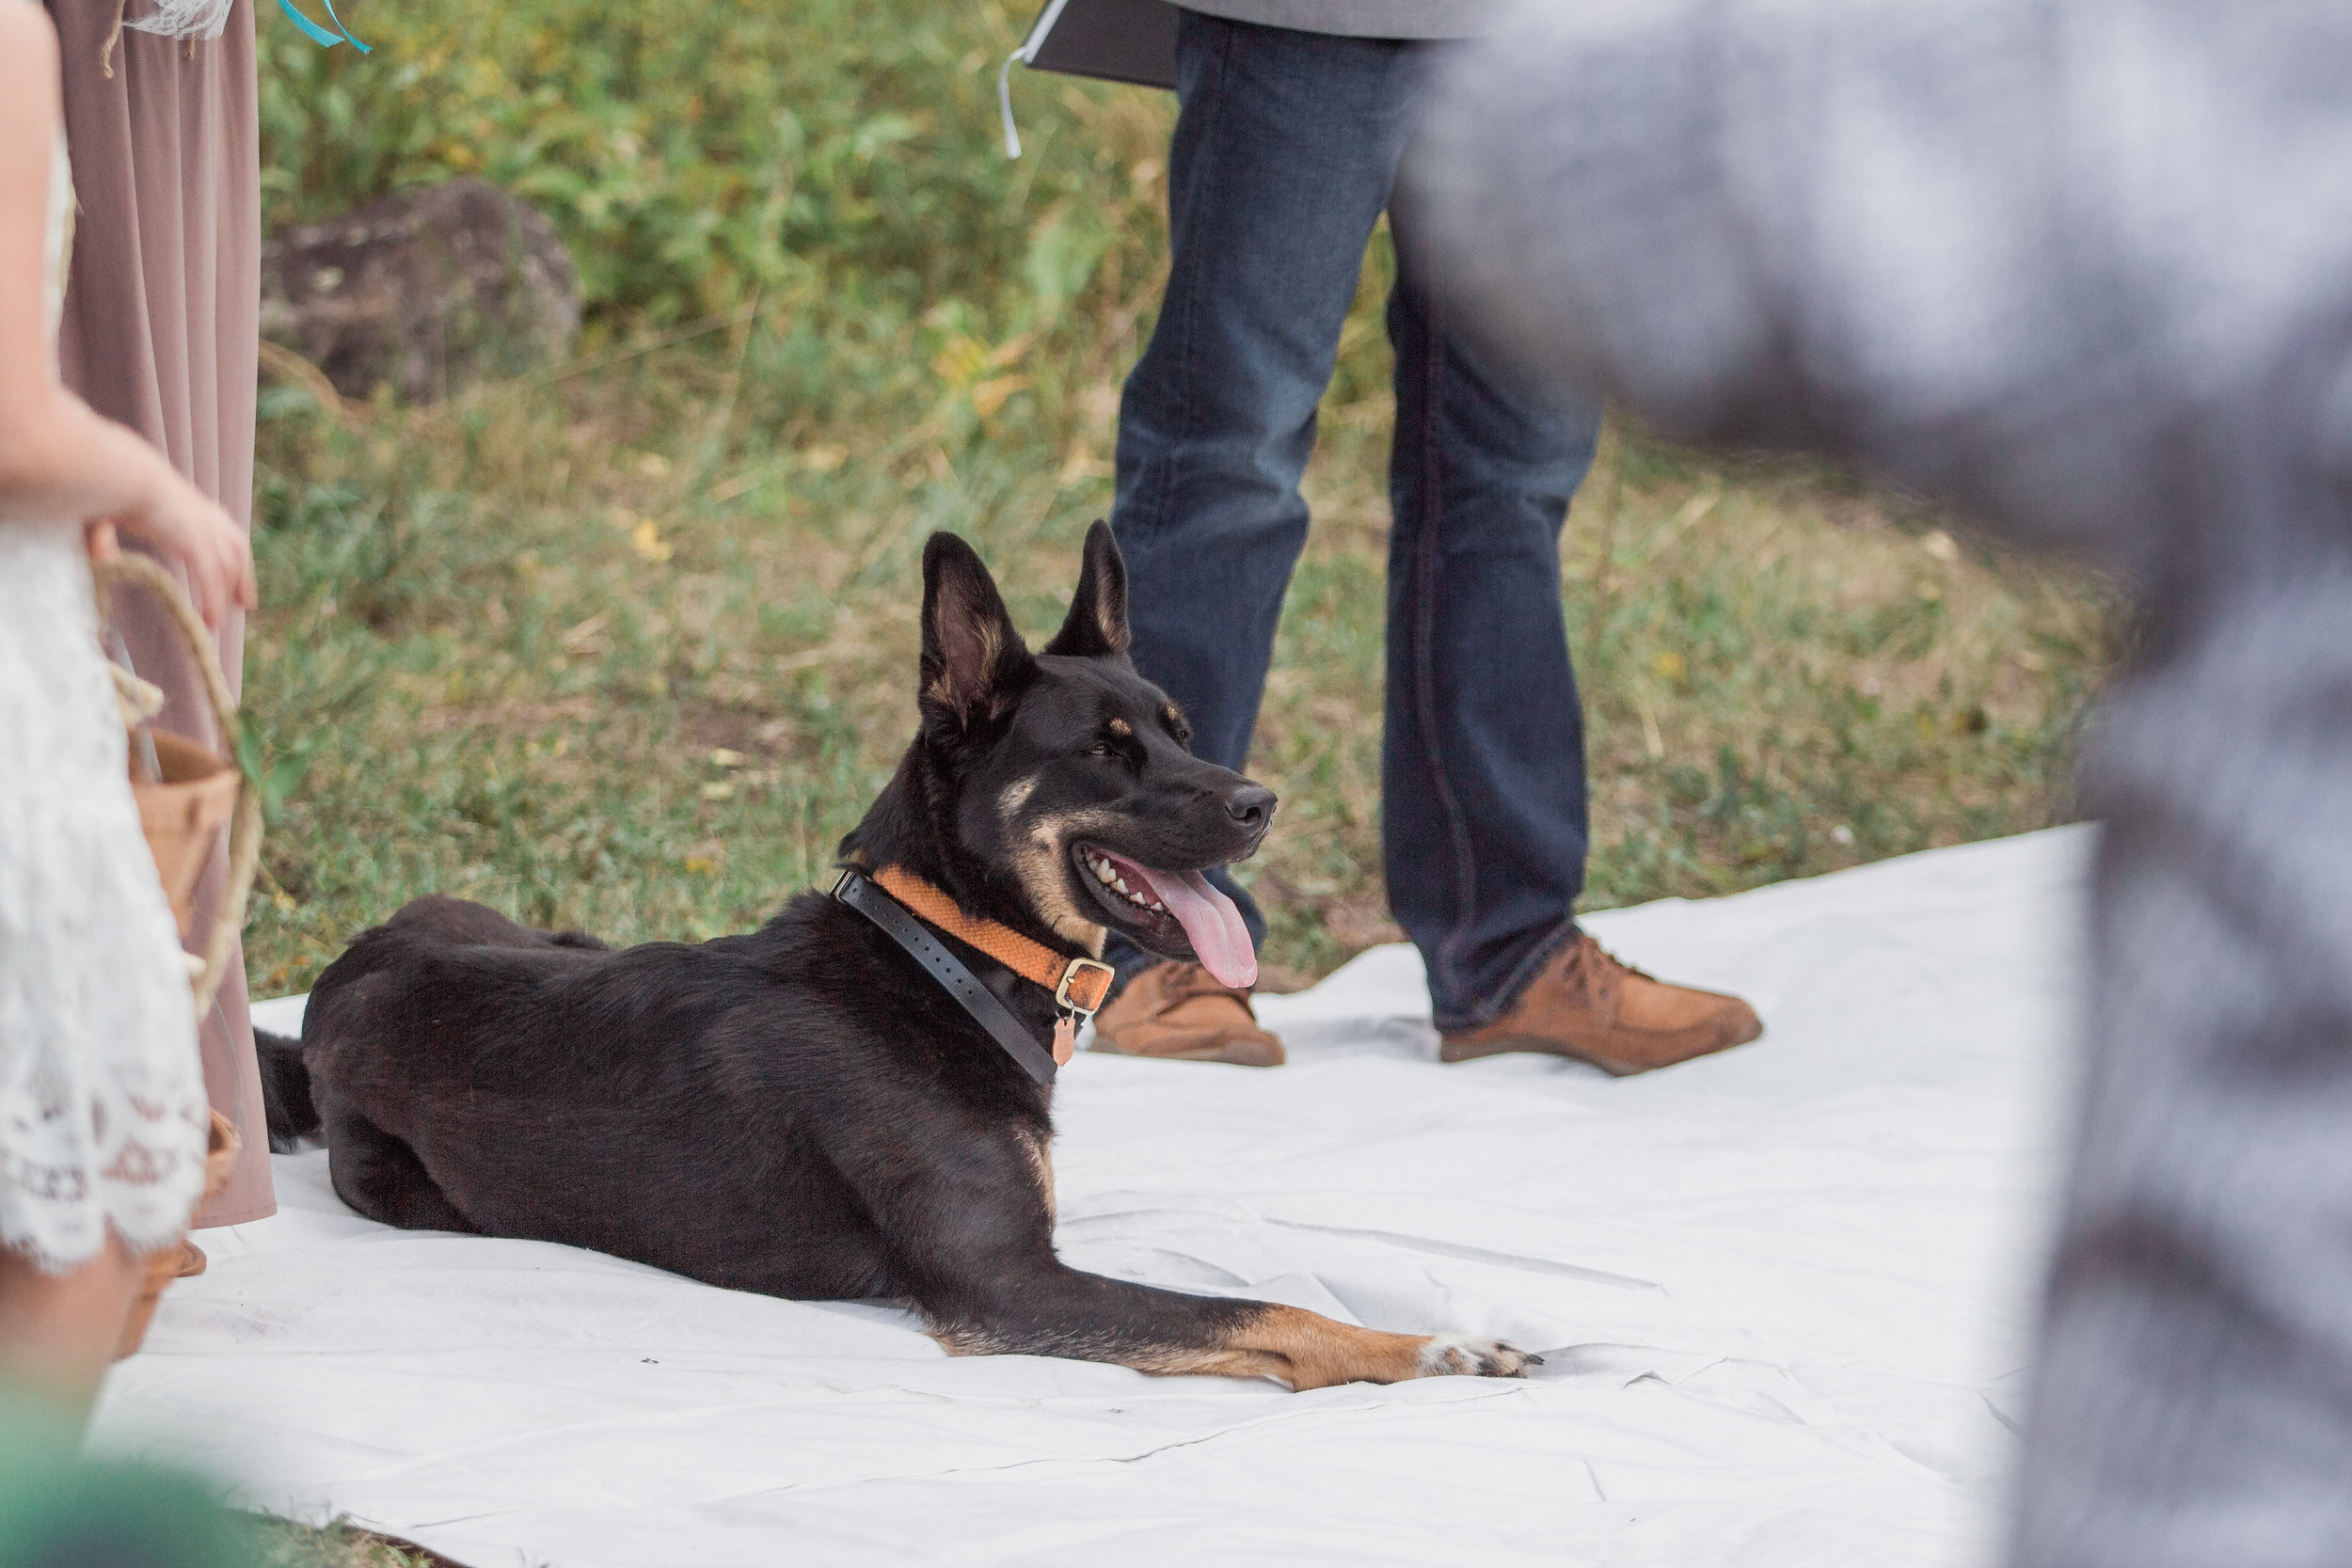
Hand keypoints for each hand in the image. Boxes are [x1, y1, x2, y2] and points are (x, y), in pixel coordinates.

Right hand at [100, 466, 256, 628]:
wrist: (120, 475)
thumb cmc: (107, 487)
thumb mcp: (108, 513)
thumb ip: (104, 537)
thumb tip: (98, 557)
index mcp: (191, 503)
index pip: (223, 530)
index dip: (230, 554)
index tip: (232, 572)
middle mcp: (206, 515)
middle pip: (237, 549)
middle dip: (242, 578)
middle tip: (244, 604)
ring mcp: (205, 530)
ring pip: (226, 569)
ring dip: (225, 596)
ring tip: (218, 622)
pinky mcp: (197, 544)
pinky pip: (211, 579)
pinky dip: (212, 601)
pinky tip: (210, 621)